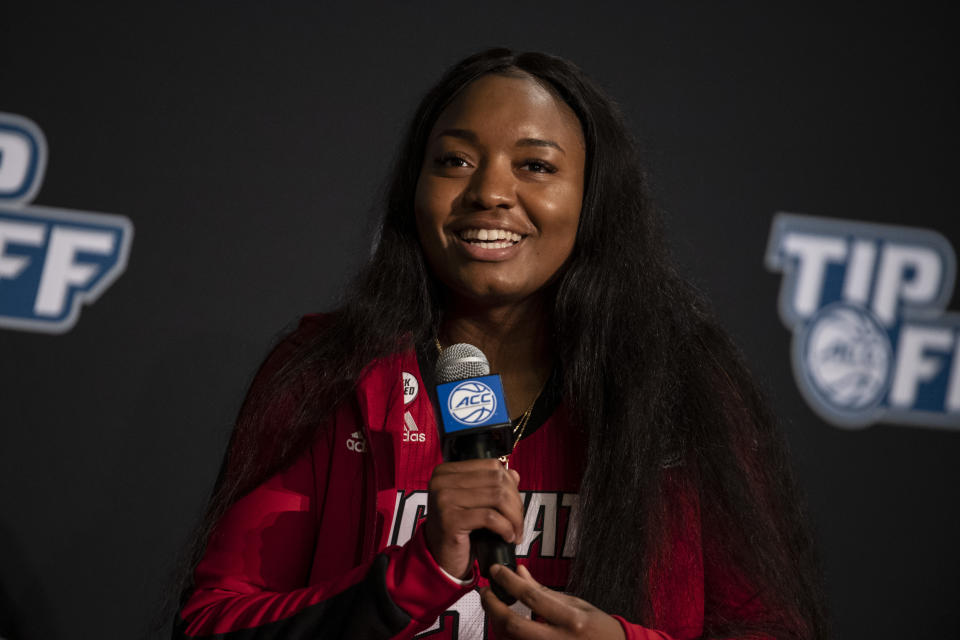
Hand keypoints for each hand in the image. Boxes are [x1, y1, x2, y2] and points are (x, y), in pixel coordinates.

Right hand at [424, 459, 523, 578]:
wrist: (440, 558)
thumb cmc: (458, 530)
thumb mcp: (474, 503)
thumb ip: (491, 485)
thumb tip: (514, 474)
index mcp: (447, 471)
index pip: (491, 466)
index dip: (511, 484)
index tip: (515, 503)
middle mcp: (442, 481)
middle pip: (497, 480)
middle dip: (516, 503)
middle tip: (519, 522)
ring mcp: (444, 499)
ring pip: (497, 497)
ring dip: (514, 517)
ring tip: (516, 531)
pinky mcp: (450, 519)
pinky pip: (491, 517)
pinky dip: (506, 528)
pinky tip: (508, 537)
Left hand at [481, 564, 625, 638]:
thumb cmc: (598, 629)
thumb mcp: (576, 604)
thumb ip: (544, 590)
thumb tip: (520, 572)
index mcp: (571, 620)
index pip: (531, 597)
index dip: (509, 582)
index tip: (497, 572)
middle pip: (513, 625)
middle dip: (493, 607)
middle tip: (486, 592)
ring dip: (495, 622)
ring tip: (492, 605)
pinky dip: (506, 635)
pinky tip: (503, 623)